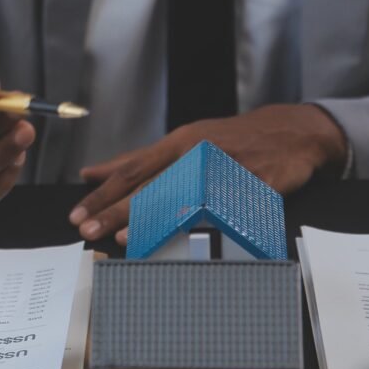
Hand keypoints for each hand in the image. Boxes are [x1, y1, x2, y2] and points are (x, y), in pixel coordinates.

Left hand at [69, 104, 347, 242]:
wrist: (290, 133)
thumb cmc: (230, 140)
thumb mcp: (184, 141)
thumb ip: (139, 160)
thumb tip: (93, 171)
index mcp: (177, 143)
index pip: (130, 169)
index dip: (102, 192)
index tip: (77, 211)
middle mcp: (194, 153)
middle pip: (147, 184)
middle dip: (113, 208)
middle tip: (86, 227)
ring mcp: (221, 169)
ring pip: (178, 196)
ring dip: (146, 217)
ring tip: (118, 236)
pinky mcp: (247, 186)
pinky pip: (217, 207)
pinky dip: (194, 221)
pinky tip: (178, 234)